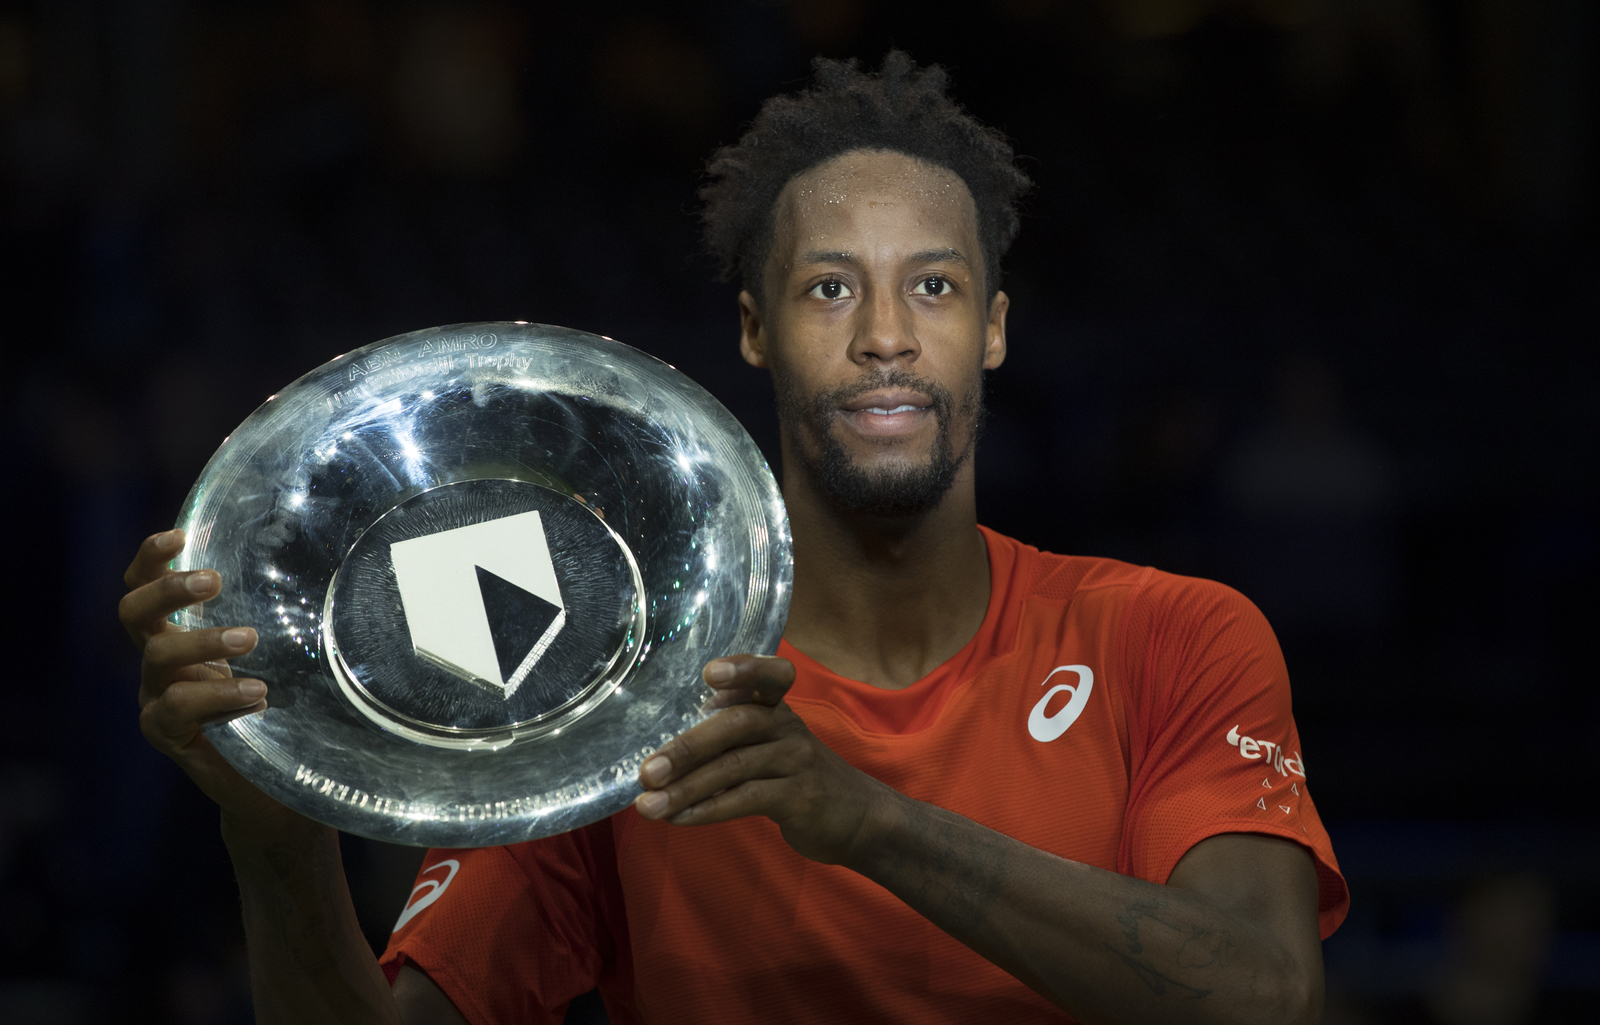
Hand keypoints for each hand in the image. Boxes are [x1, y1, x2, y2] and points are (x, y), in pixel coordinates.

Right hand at [120, 529, 316, 843]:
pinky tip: (256, 696)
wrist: (275, 788)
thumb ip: (289, 619)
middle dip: (169, 590)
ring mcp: (158, 699)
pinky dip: (216, 696)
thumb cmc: (285, 710)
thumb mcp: (285, 656)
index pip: (145, 587)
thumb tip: (349, 563)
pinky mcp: (169, 737)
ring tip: (251, 638)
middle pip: (134, 613)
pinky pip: (174, 709)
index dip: (151, 558)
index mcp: (179, 634)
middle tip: (214, 581)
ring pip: (158, 657)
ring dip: (204, 641)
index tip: (181, 534)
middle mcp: (160, 664)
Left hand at [632, 654, 894, 864]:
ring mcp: (797, 761)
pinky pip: (747, 800)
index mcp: (777, 707)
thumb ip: (728, 738)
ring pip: (735, 768)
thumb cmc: (794, 776)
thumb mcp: (770, 745)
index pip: (769, 675)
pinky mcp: (801, 798)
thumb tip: (659, 754)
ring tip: (648, 807)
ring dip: (686, 789)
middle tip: (647, 771)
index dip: (744, 669)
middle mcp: (787, 726)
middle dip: (687, 747)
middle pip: (736, 725)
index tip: (709, 673)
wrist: (855, 817)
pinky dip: (708, 810)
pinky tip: (679, 819)